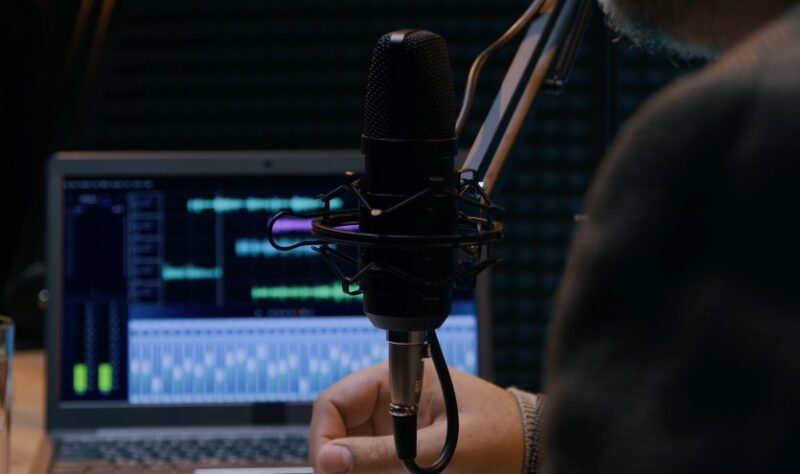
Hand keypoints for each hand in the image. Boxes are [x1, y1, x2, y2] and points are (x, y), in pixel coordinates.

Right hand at [309, 361, 523, 473]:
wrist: (529, 451)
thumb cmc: (497, 435)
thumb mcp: (439, 449)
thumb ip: (383, 455)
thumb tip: (330, 460)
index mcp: (395, 379)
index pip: (335, 402)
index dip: (324, 436)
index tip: (329, 469)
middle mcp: (388, 402)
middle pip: (337, 431)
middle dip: (338, 461)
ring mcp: (393, 428)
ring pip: (350, 453)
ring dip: (355, 471)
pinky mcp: (401, 451)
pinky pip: (370, 466)